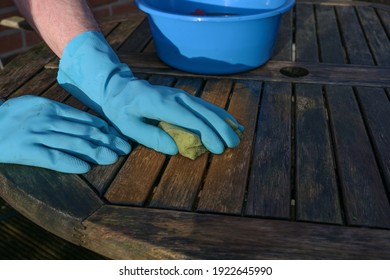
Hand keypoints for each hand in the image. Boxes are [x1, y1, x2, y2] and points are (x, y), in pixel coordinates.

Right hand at [0, 96, 130, 172]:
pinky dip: (71, 162)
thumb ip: (62, 112)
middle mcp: (48, 119)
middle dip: (109, 140)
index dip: (106, 129)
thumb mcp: (37, 105)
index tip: (120, 136)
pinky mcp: (27, 151)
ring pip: (74, 144)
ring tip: (113, 158)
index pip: (86, 119)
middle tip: (125, 148)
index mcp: (52, 107)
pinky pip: (53, 158)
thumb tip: (90, 124)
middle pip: (85, 131)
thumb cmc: (14, 116)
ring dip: (96, 151)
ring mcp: (38, 135)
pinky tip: (86, 167)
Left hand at [57, 31, 243, 154]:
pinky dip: (217, 113)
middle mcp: (175, 96)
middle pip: (204, 112)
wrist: (118, 87)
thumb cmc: (121, 109)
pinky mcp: (182, 96)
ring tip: (238, 133)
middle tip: (234, 144)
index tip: (218, 148)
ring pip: (207, 107)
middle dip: (221, 128)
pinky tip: (228, 121)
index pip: (190, 119)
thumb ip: (150, 137)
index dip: (207, 134)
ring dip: (223, 120)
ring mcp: (180, 94)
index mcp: (161, 104)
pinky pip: (203, 105)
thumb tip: (175, 149)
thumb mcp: (127, 126)